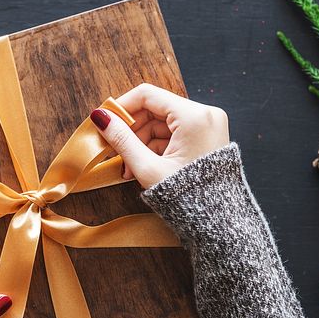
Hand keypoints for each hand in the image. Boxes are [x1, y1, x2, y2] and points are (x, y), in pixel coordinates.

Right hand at [90, 83, 229, 187]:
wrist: (218, 221)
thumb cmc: (186, 196)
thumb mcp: (148, 168)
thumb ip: (122, 140)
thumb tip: (100, 118)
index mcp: (193, 116)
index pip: (147, 95)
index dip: (121, 107)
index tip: (105, 120)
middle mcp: (204, 114)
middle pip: (155, 110)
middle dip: (132, 131)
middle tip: (114, 150)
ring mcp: (208, 125)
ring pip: (163, 124)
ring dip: (142, 143)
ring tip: (128, 168)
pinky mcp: (207, 136)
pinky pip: (174, 134)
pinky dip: (157, 148)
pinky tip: (143, 167)